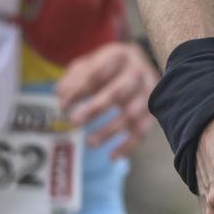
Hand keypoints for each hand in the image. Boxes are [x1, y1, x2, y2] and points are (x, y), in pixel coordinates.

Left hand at [57, 42, 159, 161]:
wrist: (139, 64)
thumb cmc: (108, 67)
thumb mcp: (89, 63)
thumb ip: (74, 77)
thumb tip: (61, 94)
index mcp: (119, 56)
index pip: (97, 73)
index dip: (78, 90)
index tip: (62, 106)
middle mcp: (137, 72)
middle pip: (118, 91)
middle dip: (96, 108)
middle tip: (74, 122)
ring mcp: (148, 92)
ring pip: (132, 113)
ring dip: (110, 130)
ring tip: (90, 143)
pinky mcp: (153, 110)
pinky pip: (143, 130)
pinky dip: (129, 145)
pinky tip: (112, 156)